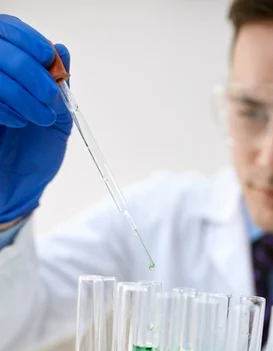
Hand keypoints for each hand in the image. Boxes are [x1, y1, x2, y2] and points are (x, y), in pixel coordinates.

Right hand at [0, 15, 72, 223]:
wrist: (19, 191)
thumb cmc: (35, 155)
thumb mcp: (57, 119)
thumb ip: (59, 88)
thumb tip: (61, 51)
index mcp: (9, 72)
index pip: (8, 32)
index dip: (27, 40)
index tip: (48, 57)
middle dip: (28, 68)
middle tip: (49, 95)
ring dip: (21, 92)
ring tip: (40, 117)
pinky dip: (4, 107)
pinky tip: (18, 123)